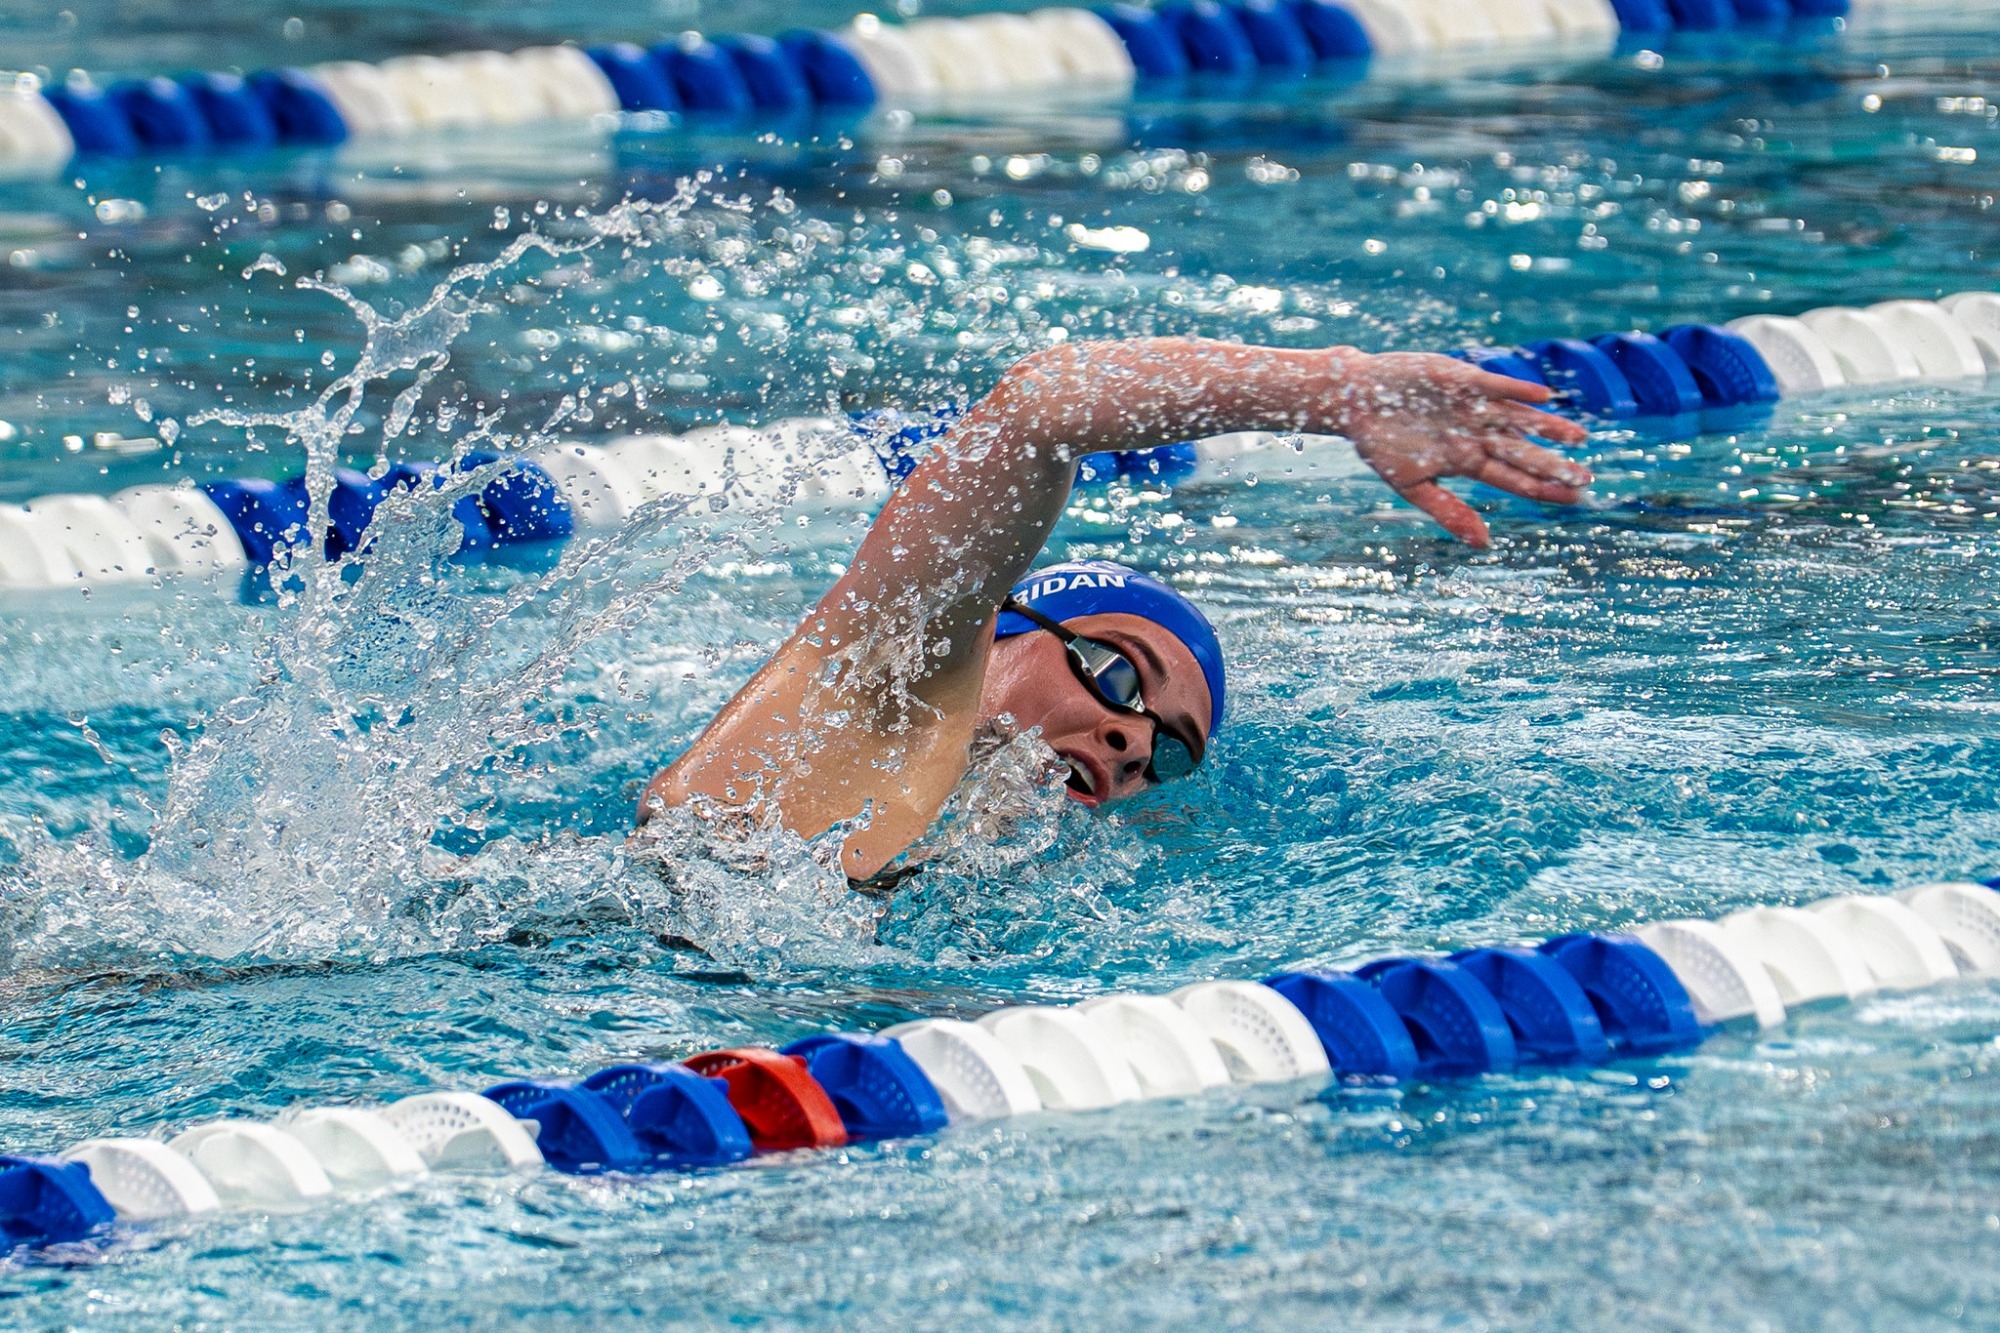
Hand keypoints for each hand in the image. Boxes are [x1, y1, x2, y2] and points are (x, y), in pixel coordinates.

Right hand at [1336, 352, 1592, 546]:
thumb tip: (1484, 545)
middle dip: (1554, 465)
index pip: (1515, 478)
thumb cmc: (1379, 445)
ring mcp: (1473, 406)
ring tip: (1580, 437)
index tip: (1575, 499)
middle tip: (1587, 478)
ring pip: (1518, 419)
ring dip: (1548, 428)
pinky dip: (1517, 390)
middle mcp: (1477, 434)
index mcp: (1467, 460)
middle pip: (1523, 452)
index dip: (1545, 489)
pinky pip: (1496, 386)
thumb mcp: (1412, 485)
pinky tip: (1544, 398)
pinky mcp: (1462, 379)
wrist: (1353, 401)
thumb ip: (1448, 511)